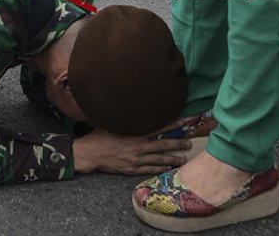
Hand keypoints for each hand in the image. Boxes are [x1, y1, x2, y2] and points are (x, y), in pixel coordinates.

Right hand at [72, 121, 189, 175]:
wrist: (89, 154)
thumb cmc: (98, 136)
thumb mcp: (112, 123)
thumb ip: (124, 119)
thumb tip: (131, 108)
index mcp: (134, 134)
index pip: (158, 128)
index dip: (171, 125)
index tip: (183, 122)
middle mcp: (138, 147)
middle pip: (163, 145)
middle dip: (177, 144)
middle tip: (189, 144)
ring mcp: (136, 160)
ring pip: (159, 160)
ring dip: (172, 159)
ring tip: (183, 159)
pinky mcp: (131, 169)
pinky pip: (150, 170)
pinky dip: (160, 169)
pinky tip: (167, 168)